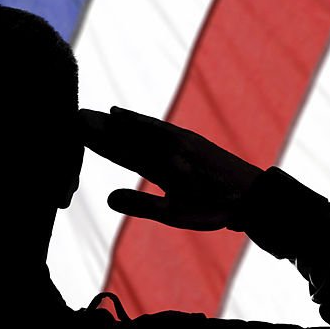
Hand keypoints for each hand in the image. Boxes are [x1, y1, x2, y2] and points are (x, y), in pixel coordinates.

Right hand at [78, 107, 262, 230]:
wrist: (254, 195)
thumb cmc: (215, 209)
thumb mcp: (176, 213)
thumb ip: (142, 204)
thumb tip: (108, 198)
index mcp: (161, 161)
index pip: (120, 148)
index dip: (97, 138)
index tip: (75, 127)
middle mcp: (170, 145)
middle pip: (129, 133)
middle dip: (104, 125)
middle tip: (79, 114)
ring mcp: (183, 141)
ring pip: (147, 128)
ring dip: (126, 122)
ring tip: (109, 114)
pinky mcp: (195, 143)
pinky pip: (163, 128)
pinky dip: (149, 124)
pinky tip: (146, 126)